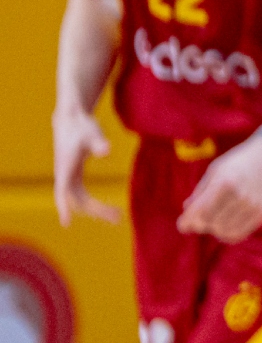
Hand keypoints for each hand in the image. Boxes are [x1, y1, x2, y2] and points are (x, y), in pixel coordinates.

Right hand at [52, 103, 117, 225]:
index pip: (62, 191)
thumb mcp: (92, 132)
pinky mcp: (74, 176)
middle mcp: (64, 176)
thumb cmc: (82, 126)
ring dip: (97, 209)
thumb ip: (99, 143)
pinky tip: (108, 209)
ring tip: (118, 216)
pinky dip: (95, 204)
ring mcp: (68, 177)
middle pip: (77, 200)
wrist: (72, 119)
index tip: (66, 223)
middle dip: (96, 210)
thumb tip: (106, 151)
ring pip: (81, 200)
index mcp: (65, 167)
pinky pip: (83, 196)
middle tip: (118, 218)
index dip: (63, 206)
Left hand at [178, 137, 261, 242]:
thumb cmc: (239, 161)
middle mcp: (239, 196)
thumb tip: (187, 211)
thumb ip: (201, 191)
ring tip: (215, 220)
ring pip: (224, 232)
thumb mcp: (216, 170)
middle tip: (200, 219)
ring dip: (215, 229)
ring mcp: (253, 206)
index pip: (200, 212)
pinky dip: (229, 234)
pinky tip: (226, 226)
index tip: (182, 225)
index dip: (187, 222)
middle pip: (210, 224)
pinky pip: (240, 234)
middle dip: (201, 224)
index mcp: (224, 183)